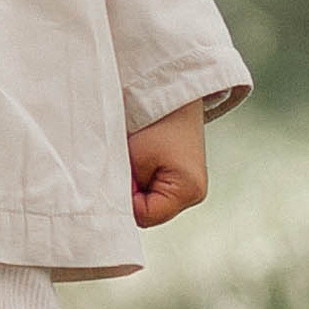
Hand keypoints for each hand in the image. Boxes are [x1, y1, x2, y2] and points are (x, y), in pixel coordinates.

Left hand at [129, 102, 207, 229]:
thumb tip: (115, 205)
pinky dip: (144, 178)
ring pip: (152, 201)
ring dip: (138, 186)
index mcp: (188, 191)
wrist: (173, 92)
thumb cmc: (156, 120)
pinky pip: (156, 189)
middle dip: (132, 195)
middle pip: (151, 212)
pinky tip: (142, 160)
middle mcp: (194, 194)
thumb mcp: (135, 158)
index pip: (145, 216)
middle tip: (124, 167)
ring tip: (135, 160)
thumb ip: (126, 189)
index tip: (119, 175)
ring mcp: (190, 186)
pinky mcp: (183, 177)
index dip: (125, 201)